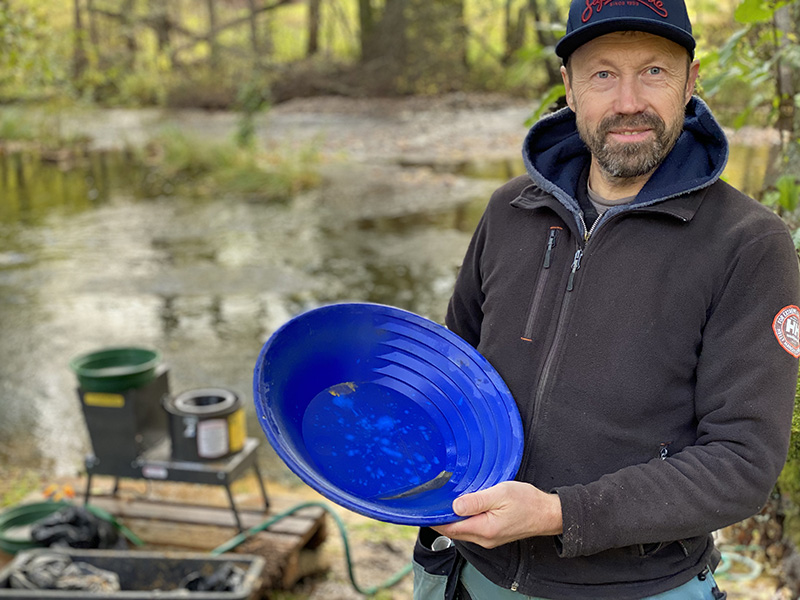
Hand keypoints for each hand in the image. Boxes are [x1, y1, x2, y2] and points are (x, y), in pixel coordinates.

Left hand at [431, 481, 562, 548]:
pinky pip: (471, 528)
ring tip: (441, 501)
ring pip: (462, 530)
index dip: (434, 519)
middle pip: (453, 531)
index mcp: (484, 529)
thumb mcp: (500, 494)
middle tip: (429, 500)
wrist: (547, 513)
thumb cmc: (527, 502)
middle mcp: (484, 538)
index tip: (422, 507)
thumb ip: (476, 501)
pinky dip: (462, 519)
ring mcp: (488, 539)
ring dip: (451, 518)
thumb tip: (455, 505)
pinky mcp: (493, 535)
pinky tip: (460, 507)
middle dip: (439, 518)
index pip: (450, 528)